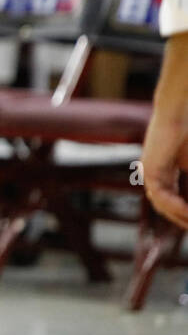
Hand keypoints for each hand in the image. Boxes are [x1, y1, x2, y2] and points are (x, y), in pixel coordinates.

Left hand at [143, 100, 187, 229]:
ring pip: (163, 205)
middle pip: (168, 208)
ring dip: (182, 217)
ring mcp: (149, 173)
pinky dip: (175, 206)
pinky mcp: (149, 169)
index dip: (185, 217)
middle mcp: (153, 176)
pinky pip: (160, 195)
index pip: (174, 204)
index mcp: (164, 175)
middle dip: (184, 221)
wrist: (179, 113)